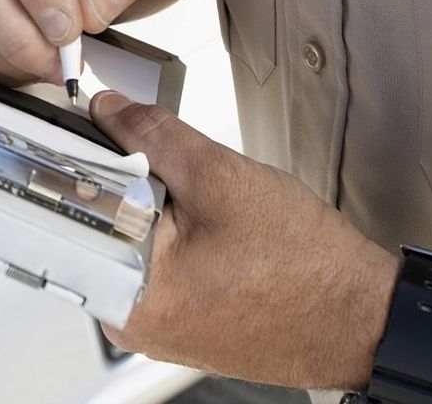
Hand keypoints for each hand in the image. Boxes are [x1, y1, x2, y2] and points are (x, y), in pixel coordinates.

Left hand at [91, 91, 399, 390]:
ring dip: (142, 202)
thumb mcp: (219, 176)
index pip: (72, 208)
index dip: (77, 156)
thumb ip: (151, 135)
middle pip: (92, 221)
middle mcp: (130, 318)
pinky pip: (144, 255)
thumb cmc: (305, 266)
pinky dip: (160, 226)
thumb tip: (107, 110)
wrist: (359, 313)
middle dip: (118, 181)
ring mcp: (150, 321)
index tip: (86, 129)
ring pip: (119, 235)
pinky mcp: (170, 315)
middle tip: (161, 172)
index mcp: (131, 293)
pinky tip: (195, 222)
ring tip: (191, 203)